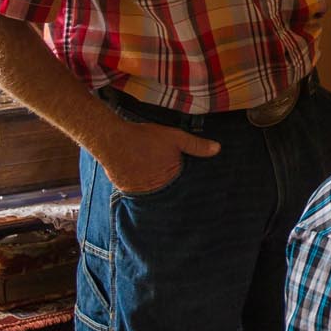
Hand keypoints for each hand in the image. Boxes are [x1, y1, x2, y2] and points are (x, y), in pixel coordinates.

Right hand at [95, 121, 220, 192]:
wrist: (112, 140)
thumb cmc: (144, 138)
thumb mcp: (175, 138)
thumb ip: (196, 145)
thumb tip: (217, 149)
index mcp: (172, 179)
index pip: (185, 187)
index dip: (189, 186)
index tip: (198, 191)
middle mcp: (157, 189)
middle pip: (169, 192)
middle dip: (173, 190)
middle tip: (178, 189)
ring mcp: (141, 191)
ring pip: (154, 193)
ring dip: (156, 189)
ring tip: (157, 182)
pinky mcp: (127, 190)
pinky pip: (138, 192)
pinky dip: (141, 187)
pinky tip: (142, 179)